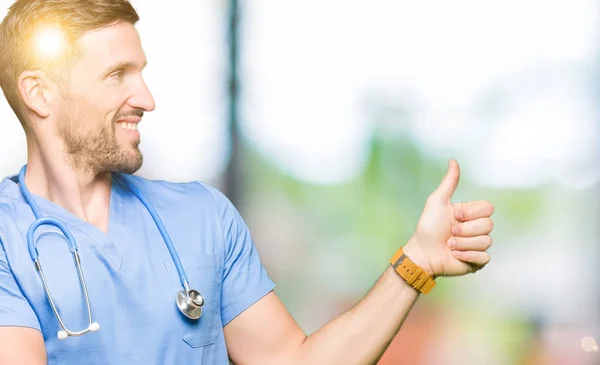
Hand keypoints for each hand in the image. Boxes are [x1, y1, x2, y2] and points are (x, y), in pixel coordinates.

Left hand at [402, 159, 493, 276]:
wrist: (423, 253)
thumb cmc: (427, 227)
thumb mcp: (437, 202)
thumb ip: (449, 183)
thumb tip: (453, 161)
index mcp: (470, 213)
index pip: (488, 208)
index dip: (471, 213)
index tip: (455, 216)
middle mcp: (476, 228)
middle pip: (489, 225)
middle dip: (465, 230)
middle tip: (450, 233)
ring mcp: (478, 244)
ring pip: (486, 241)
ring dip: (463, 244)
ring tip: (449, 245)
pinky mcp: (478, 261)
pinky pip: (484, 257)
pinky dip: (467, 256)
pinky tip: (455, 255)